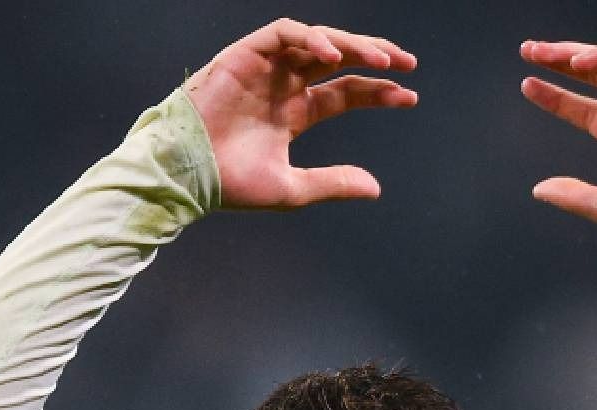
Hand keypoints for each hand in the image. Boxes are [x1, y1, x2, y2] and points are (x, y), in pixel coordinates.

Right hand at [185, 20, 416, 209]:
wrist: (187, 175)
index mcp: (294, 112)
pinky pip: (283, 34)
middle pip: (337, 59)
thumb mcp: (292, 188)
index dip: (377, 90)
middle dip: (373, 55)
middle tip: (407, 62)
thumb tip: (376, 188)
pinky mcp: (245, 55)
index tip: (409, 95)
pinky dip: (310, 38)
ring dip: (349, 43)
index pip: (344, 91)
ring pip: (315, 41)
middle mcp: (283, 85)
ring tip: (381, 57)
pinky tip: (333, 54)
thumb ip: (333, 183)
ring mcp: (265, 68)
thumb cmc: (231, 184)